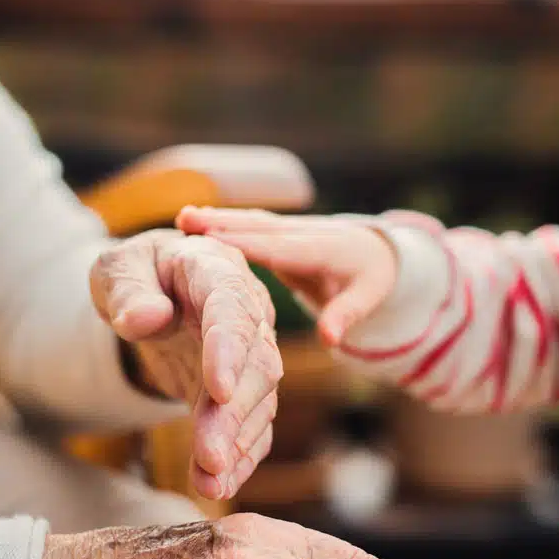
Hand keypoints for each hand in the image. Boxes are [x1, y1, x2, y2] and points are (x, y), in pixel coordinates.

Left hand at [90, 230, 280, 499]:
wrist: (155, 294)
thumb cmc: (137, 275)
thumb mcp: (116, 269)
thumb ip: (127, 289)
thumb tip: (143, 319)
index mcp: (217, 270)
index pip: (231, 307)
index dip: (228, 349)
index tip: (218, 390)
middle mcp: (247, 311)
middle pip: (256, 364)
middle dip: (234, 415)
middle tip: (212, 457)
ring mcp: (250, 352)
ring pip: (259, 402)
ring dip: (237, 444)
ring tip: (209, 483)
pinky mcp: (244, 389)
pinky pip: (252, 425)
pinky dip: (240, 458)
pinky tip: (219, 485)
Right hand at [177, 206, 398, 345]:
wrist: (375, 250)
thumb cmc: (370, 278)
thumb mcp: (368, 297)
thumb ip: (345, 315)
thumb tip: (329, 339)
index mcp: (322, 250)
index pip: (280, 249)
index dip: (249, 245)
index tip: (216, 242)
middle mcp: (301, 233)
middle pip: (257, 227)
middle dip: (223, 223)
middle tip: (186, 219)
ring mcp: (288, 229)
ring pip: (248, 222)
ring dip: (217, 219)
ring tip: (183, 219)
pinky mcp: (278, 232)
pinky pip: (247, 227)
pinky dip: (222, 224)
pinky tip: (193, 224)